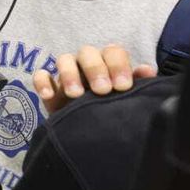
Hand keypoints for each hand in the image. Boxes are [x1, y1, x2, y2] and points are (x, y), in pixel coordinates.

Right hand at [32, 45, 156, 113]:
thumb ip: (138, 85)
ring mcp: (67, 75)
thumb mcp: (126, 99)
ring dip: (69, 74)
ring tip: (75, 94)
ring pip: (64, 59)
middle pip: (88, 52)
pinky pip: (41, 76)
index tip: (122, 86)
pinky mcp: (49, 89)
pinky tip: (49, 96)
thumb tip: (147, 71)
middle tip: (102, 90)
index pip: (113, 52)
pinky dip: (42, 82)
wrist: (92, 136)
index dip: (118, 65)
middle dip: (95, 69)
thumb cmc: (113, 112)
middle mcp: (87, 65)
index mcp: (109, 64)